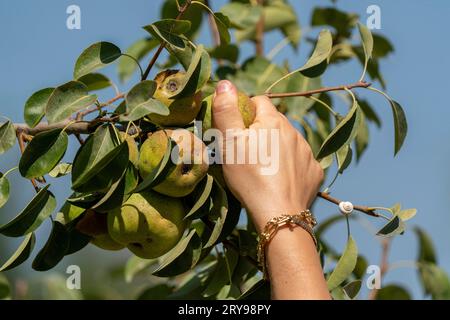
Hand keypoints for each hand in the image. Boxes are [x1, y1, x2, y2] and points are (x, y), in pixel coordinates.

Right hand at [212, 80, 323, 231]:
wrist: (279, 214)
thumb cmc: (250, 177)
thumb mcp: (229, 143)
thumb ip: (226, 111)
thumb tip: (226, 83)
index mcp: (273, 121)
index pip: (258, 101)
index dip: (245, 111)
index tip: (236, 130)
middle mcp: (294, 131)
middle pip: (274, 121)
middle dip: (260, 130)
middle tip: (246, 152)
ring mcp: (307, 152)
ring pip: (287, 140)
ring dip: (276, 147)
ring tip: (262, 168)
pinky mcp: (314, 171)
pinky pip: (300, 160)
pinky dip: (290, 165)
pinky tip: (279, 180)